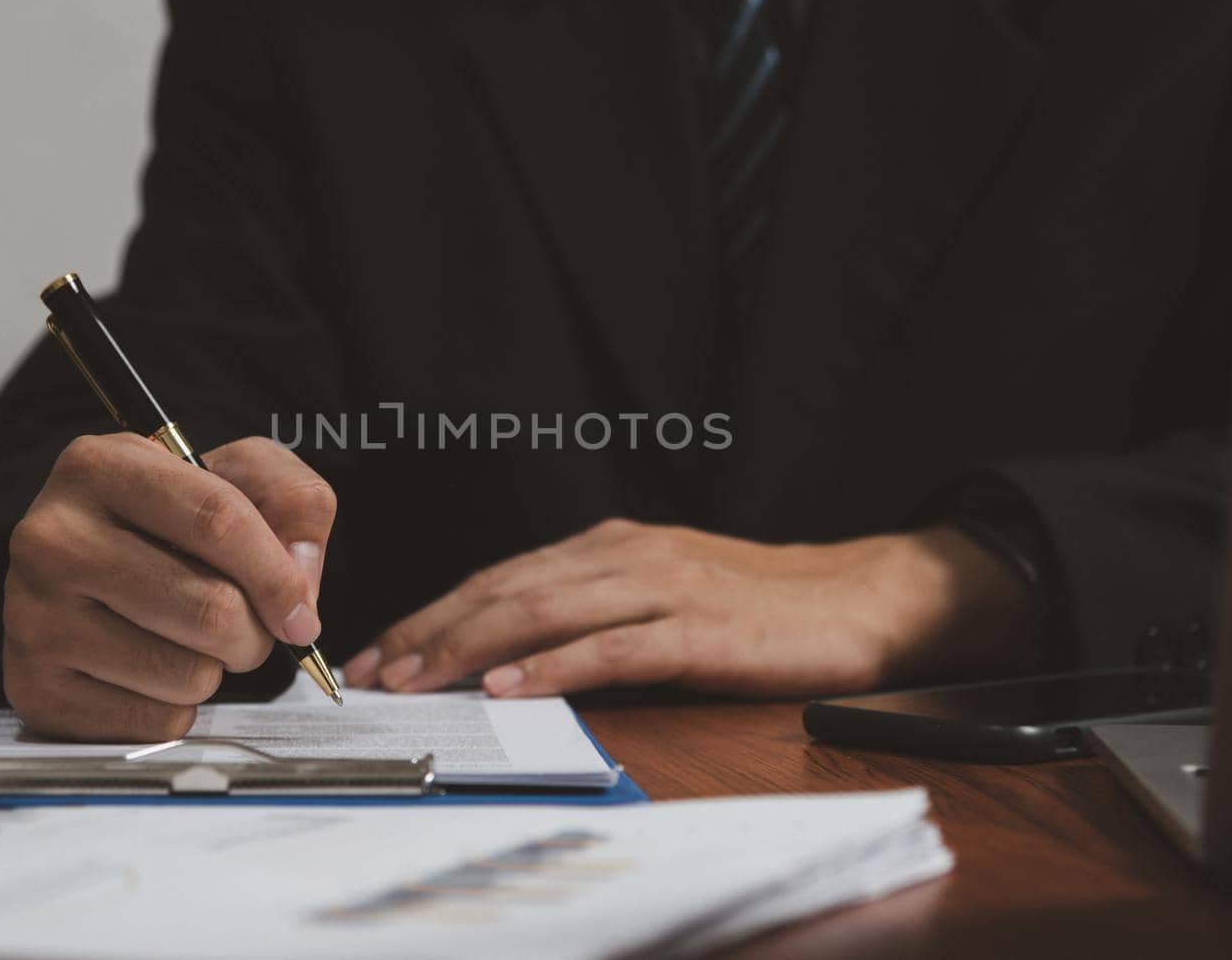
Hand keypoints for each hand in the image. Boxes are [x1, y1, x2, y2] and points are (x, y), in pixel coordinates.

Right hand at [3, 433, 335, 740]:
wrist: (87, 566)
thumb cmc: (170, 520)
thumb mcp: (239, 475)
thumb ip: (294, 502)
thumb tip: (298, 587)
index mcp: (100, 466)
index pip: (216, 520)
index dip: (277, 575)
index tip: (301, 612)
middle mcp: (51, 537)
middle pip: (209, 609)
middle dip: (255, 632)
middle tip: (248, 627)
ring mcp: (33, 616)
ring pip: (187, 675)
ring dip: (215, 669)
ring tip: (190, 639)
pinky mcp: (34, 688)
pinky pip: (156, 722)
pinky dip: (177, 707)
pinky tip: (152, 670)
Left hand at [341, 519, 1038, 698]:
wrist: (856, 597)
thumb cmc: (755, 602)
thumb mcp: (661, 589)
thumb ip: (593, 607)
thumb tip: (510, 649)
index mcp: (611, 544)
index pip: (502, 575)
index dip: (436, 611)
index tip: (384, 647)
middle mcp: (626, 555)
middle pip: (507, 587)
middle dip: (432, 630)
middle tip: (376, 669)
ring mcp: (662, 589)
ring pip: (544, 610)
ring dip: (471, 645)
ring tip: (418, 677)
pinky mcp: (699, 632)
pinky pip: (613, 648)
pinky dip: (555, 666)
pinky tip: (513, 686)